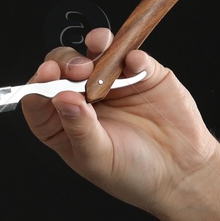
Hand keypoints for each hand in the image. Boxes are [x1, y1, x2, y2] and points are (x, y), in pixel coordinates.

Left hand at [20, 28, 219, 213]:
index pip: (39, 99)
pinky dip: (130, 53)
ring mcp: (112, 83)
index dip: (39, 85)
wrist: (180, 173)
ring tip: (97, 57)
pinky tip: (133, 64)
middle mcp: (83, 99)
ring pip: (94, 52)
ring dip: (94, 46)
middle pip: (62, 68)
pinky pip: (132, 54)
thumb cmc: (133, 173)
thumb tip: (61, 98)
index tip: (45, 76)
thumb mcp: (98, 158)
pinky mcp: (141, 74)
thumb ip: (79, 127)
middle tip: (77, 70)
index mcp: (64, 124)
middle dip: (65, 63)